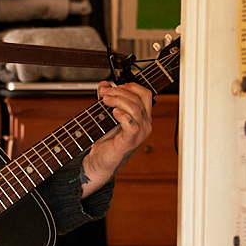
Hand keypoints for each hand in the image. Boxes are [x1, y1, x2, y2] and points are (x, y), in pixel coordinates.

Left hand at [80, 81, 153, 195]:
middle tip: (103, 93)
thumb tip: (103, 84)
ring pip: (135, 108)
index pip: (145, 94)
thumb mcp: (106, 114)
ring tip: (105, 101)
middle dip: (119, 91)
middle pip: (138, 98)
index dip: (131, 86)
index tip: (115, 86)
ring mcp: (139, 133)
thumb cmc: (106, 140)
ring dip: (118, 100)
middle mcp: (144, 124)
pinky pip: (131, 124)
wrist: (100, 160)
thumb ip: (107, 99)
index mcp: (143, 117)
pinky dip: (122, 115)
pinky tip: (113, 112)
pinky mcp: (130, 141)